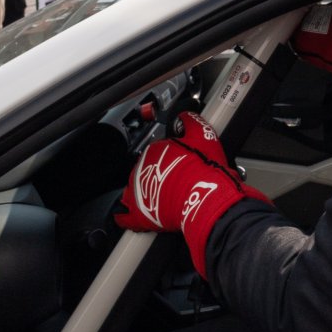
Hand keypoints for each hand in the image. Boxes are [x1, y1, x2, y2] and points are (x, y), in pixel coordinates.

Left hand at [116, 111, 268, 273]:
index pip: (156, 152)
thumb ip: (191, 121)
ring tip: (163, 199)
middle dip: (158, 176)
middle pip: (146, 171)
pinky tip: (136, 217)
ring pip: (135, 191)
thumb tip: (185, 114)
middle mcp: (141, 169)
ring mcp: (137, 192)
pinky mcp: (138, 215)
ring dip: (145, 194)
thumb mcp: (203, 135)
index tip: (180, 163)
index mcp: (153, 150)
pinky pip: (125, 217)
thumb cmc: (205, 169)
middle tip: (177, 182)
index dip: (170, 158)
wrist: (205, 197)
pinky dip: (128, 217)